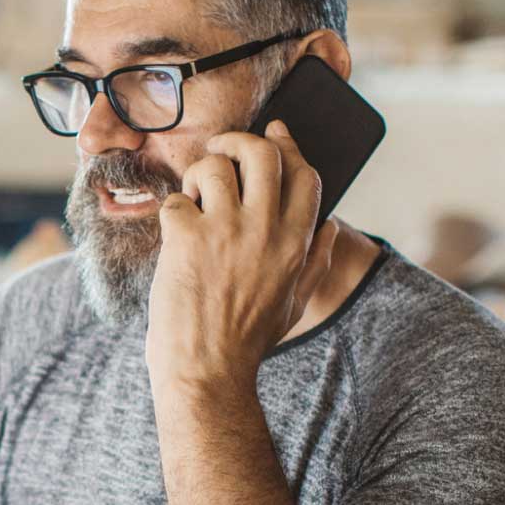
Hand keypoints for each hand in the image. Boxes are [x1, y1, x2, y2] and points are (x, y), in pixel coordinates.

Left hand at [145, 119, 337, 394]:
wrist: (207, 372)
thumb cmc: (247, 342)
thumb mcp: (296, 304)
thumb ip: (317, 261)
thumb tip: (333, 226)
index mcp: (297, 242)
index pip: (304, 173)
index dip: (288, 145)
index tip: (274, 132)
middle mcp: (266, 229)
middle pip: (262, 152)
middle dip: (237, 142)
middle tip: (220, 151)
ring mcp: (226, 231)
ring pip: (215, 167)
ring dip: (198, 177)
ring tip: (192, 201)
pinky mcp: (187, 239)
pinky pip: (176, 201)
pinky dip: (171, 214)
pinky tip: (174, 238)